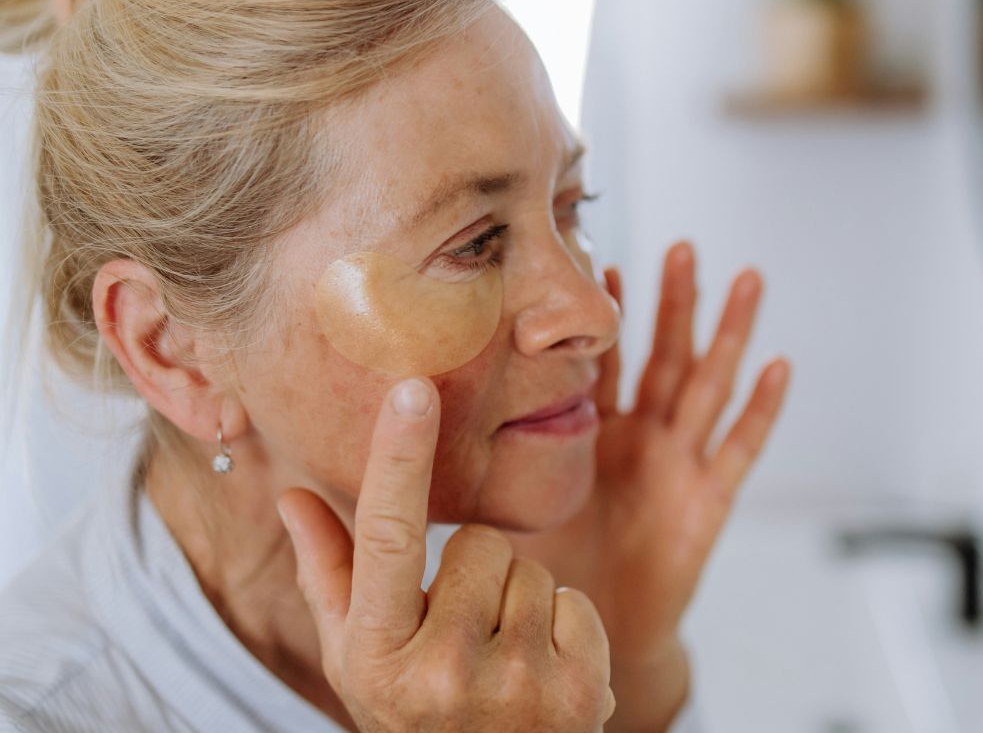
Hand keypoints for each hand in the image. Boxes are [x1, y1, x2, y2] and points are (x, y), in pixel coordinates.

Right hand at [277, 379, 616, 732]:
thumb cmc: (414, 712)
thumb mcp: (359, 656)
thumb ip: (329, 573)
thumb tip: (293, 494)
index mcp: (380, 655)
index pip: (386, 538)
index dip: (399, 457)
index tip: (413, 388)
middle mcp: (446, 672)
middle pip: (479, 541)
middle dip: (474, 569)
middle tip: (465, 625)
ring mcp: (519, 684)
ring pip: (530, 568)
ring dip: (519, 597)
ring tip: (500, 653)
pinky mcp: (583, 691)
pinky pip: (575, 602)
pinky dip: (562, 626)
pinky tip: (539, 669)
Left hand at [505, 242, 790, 670]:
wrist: (588, 637)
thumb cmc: (545, 573)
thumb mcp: (509, 507)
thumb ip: (478, 463)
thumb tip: (416, 423)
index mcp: (591, 437)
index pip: (604, 364)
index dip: (607, 316)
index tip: (601, 261)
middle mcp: (638, 442)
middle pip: (663, 357)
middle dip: (674, 303)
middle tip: (682, 246)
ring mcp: (676, 466)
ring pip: (708, 386)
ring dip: (727, 334)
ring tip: (746, 279)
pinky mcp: (706, 502)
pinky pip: (738, 449)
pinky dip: (762, 410)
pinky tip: (779, 367)